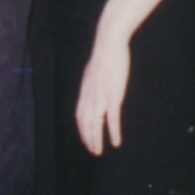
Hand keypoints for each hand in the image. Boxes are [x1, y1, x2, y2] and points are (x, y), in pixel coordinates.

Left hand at [76, 33, 130, 155]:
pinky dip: (113, 132)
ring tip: (99, 151)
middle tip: (93, 151)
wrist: (109, 43)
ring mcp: (100, 96)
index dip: (82, 129)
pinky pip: (112, 119)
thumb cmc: (105, 56)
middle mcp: (89, 96)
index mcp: (85, 90)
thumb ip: (93, 83)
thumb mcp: (94, 72)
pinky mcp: (113, 95)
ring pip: (95, 124)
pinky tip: (116, 142)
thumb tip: (95, 86)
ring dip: (96, 139)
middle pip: (85, 123)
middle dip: (88, 138)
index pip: (79, 115)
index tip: (86, 139)